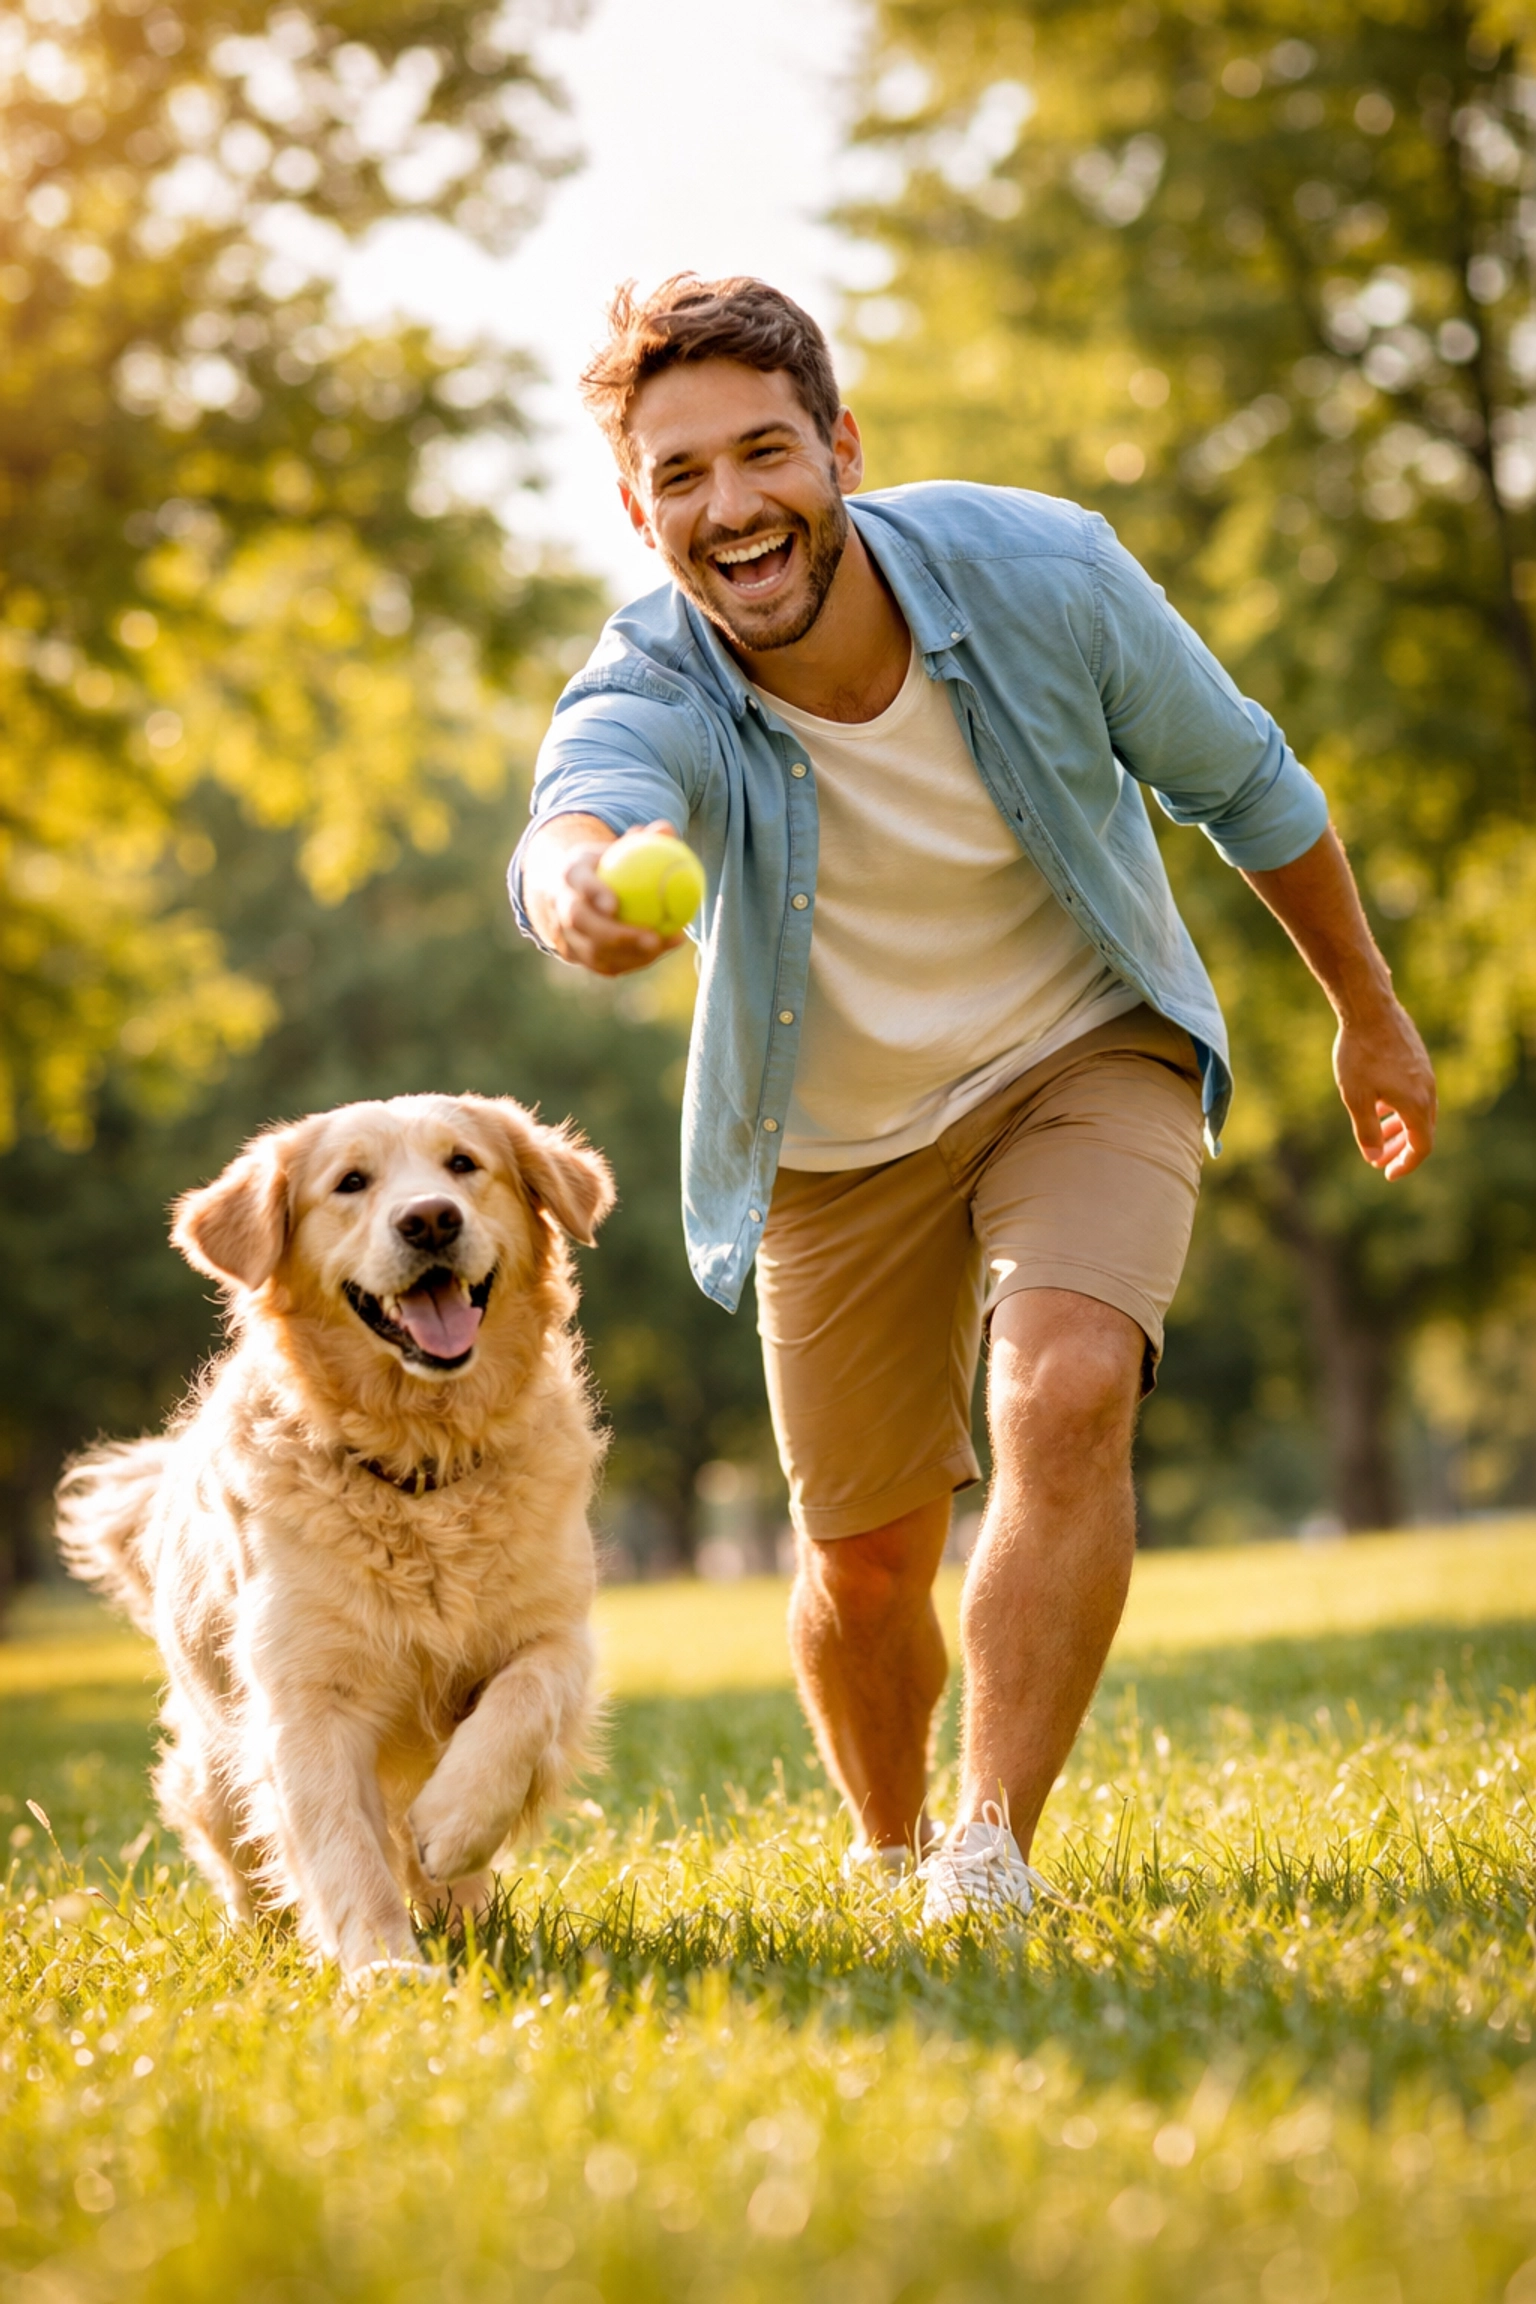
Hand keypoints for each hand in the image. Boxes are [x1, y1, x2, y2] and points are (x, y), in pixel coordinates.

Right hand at [540, 819, 685, 977]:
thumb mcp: (620, 847)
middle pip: (578, 922)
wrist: (575, 889)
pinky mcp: (577, 954)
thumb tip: (665, 829)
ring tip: (661, 946)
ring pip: (592, 950)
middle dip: (612, 934)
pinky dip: (632, 960)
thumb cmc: (607, 865)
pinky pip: (604, 963)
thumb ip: (642, 840)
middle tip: (651, 937)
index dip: (592, 893)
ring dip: (629, 953)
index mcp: (570, 874)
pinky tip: (660, 951)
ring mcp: (566, 933)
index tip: (615, 904)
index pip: (576, 882)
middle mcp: (561, 905)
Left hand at [1333, 996, 1436, 1178]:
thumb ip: (1366, 1131)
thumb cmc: (1359, 1054)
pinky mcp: (1418, 1061)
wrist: (1369, 1009)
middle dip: (1400, 1150)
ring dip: (1398, 1129)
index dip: (1406, 1164)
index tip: (1387, 1174)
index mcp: (1416, 1104)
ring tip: (1377, 1138)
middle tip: (1379, 1162)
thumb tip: (1374, 1157)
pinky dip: (1400, 1109)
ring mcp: (1425, 1074)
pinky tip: (1379, 1107)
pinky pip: (1414, 1094)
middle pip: (1421, 1131)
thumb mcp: (1356, 1097)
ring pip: (1417, 1112)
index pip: (1421, 1146)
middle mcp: (1427, 1091)